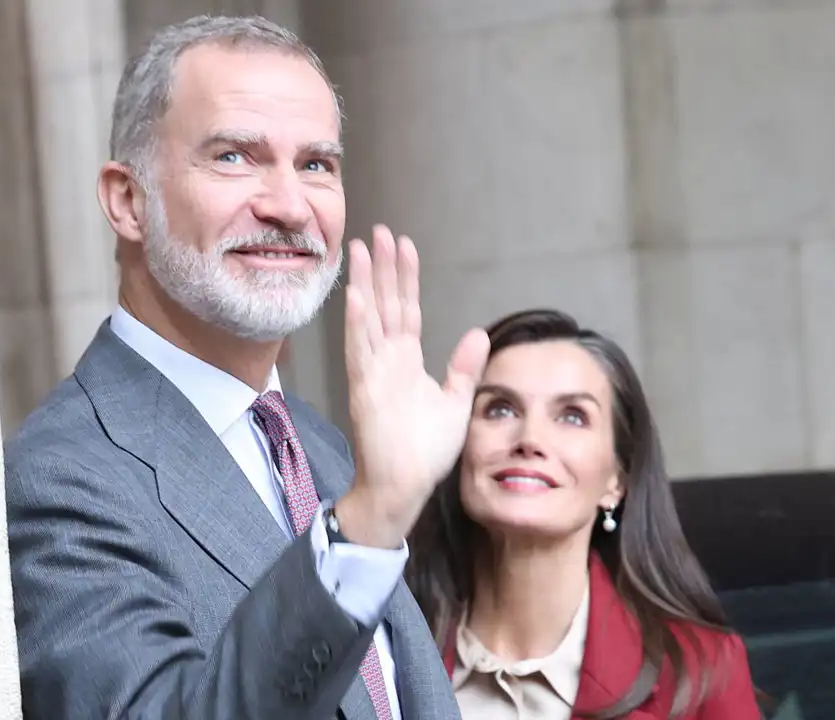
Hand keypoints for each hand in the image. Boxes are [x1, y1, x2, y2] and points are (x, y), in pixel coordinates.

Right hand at [335, 225, 489, 548]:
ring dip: (363, 283)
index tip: (405, 246)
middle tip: (379, 232)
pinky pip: (360, 351)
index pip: (406, 308)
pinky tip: (356, 296)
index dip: (405, 277)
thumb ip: (463, 367)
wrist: (404, 486)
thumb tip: (478, 334)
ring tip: (360, 249)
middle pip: (384, 303)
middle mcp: (387, 360)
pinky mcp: (365, 390)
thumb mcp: (455, 402)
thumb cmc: (425, 451)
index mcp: (407, 361)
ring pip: (367, 317)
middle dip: (381, 267)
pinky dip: (357, 324)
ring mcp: (373, 372)